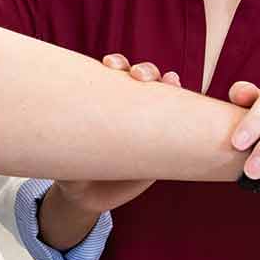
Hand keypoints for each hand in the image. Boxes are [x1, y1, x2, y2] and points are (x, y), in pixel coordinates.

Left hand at [38, 54, 178, 247]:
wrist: (88, 195)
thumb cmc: (72, 169)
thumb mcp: (66, 163)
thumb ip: (66, 160)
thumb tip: (66, 164)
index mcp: (104, 103)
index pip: (114, 74)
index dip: (116, 63)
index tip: (110, 65)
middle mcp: (129, 108)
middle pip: (143, 78)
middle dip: (145, 70)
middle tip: (138, 76)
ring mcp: (149, 123)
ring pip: (165, 94)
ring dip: (169, 82)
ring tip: (170, 81)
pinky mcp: (164, 145)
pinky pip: (181, 124)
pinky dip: (190, 109)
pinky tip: (194, 104)